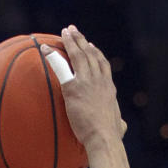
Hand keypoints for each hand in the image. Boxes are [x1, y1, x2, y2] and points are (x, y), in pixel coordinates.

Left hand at [47, 26, 125, 150]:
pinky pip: (61, 67)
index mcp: (109, 88)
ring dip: (71, 41)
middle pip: (90, 54)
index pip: (103, 65)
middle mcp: (99, 80)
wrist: (104, 136)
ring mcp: (87, 82)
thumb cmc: (111, 136)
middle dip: (82, 41)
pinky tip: (45, 49)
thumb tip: (122, 126)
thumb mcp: (119, 125)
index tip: (91, 46)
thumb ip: (119, 123)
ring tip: (65, 32)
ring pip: (78, 55)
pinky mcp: (73, 88)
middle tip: (74, 31)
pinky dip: (52, 56)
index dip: (96, 54)